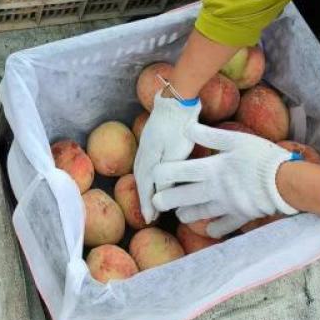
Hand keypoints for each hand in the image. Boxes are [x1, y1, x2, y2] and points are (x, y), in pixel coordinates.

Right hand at [134, 90, 200, 223]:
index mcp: (149, 157)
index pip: (145, 185)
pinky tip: (152, 176)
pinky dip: (146, 174)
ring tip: (148, 199)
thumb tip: (160, 195)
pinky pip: (145, 161)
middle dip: (143, 197)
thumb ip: (167, 175)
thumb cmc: (180, 127)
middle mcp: (143, 151)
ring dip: (144, 186)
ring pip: (141, 169)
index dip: (147, 203)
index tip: (149, 219)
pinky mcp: (151, 137)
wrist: (177, 100)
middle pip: (140, 179)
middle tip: (148, 214)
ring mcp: (146, 142)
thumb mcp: (177, 154)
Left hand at [151, 121, 300, 236]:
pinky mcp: (241, 215)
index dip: (163, 174)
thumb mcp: (235, 139)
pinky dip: (216, 228)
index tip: (153, 176)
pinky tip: (210, 230)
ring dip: (188, 214)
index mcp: (211, 168)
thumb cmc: (260, 156)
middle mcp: (215, 189)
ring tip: (180, 215)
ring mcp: (227, 205)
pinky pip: (224, 226)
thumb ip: (210, 134)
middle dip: (168, 201)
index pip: (179, 172)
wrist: (285, 182)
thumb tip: (186, 126)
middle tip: (157, 203)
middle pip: (184, 197)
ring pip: (201, 213)